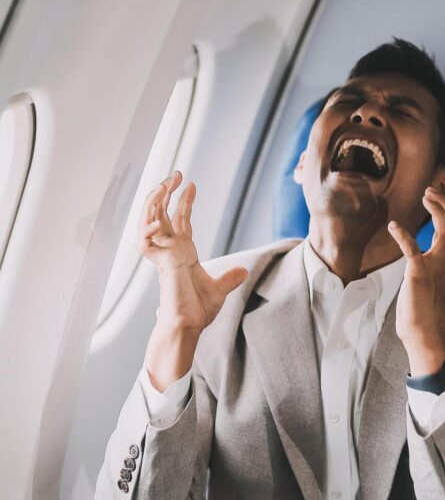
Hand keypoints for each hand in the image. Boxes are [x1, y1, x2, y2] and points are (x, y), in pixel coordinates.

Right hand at [139, 170, 247, 333]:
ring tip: (164, 185)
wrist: (189, 326)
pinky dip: (148, 229)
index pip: (181, 220)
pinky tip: (158, 220)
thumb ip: (229, 278)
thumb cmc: (198, 311)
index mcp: (182, 252)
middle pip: (161, 213)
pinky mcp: (160, 264)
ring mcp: (163, 255)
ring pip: (149, 220)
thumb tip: (243, 271)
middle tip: (176, 173)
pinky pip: (145, 243)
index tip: (191, 183)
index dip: (185, 201)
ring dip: (154, 201)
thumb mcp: (219, 289)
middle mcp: (170, 250)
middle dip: (166, 192)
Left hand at [387, 187, 444, 374]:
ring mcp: (434, 268)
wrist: (426, 336)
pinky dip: (404, 236)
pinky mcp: (419, 275)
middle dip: (444, 204)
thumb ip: (427, 269)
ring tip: (424, 196)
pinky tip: (393, 226)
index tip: (434, 198)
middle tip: (429, 191)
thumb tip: (418, 260)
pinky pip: (413, 250)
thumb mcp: (429, 285)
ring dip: (436, 211)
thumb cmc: (424, 314)